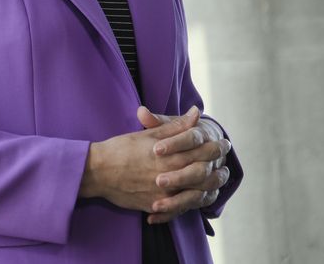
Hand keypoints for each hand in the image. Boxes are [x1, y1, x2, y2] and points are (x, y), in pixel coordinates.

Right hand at [79, 106, 227, 214]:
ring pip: (195, 195)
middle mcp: (169, 175)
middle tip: (225, 164)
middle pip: (202, 173)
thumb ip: (175, 126)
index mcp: (169, 155)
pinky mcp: (154, 206)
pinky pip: (177, 210)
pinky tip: (195, 199)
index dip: (215, 147)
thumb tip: (195, 113)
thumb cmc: (120, 149)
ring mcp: (163, 194)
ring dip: (209, 189)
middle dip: (217, 167)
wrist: (97, 171)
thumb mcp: (148, 134)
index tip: (223, 143)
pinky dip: (188, 205)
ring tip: (216, 183)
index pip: (201, 151)